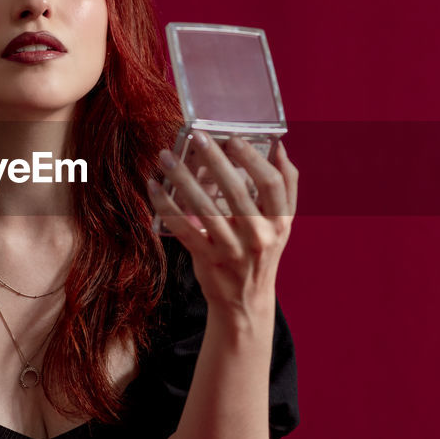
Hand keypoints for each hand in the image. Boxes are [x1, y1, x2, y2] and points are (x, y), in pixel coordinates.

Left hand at [148, 134, 298, 320]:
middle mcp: (259, 236)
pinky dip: (166, 206)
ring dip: (182, 178)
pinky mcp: (207, 260)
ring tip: (166, 156)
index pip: (273, 185)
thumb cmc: (261, 251)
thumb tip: (279, 147)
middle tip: (197, 136)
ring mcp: (232, 250)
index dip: (253, 159)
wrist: (245, 302)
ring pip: (205, 208)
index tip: (232, 138)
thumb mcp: (282, 224)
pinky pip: (183, 228)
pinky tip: (154, 186)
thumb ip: (285, 187)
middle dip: (215, 160)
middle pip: (237, 191)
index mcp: (280, 222)